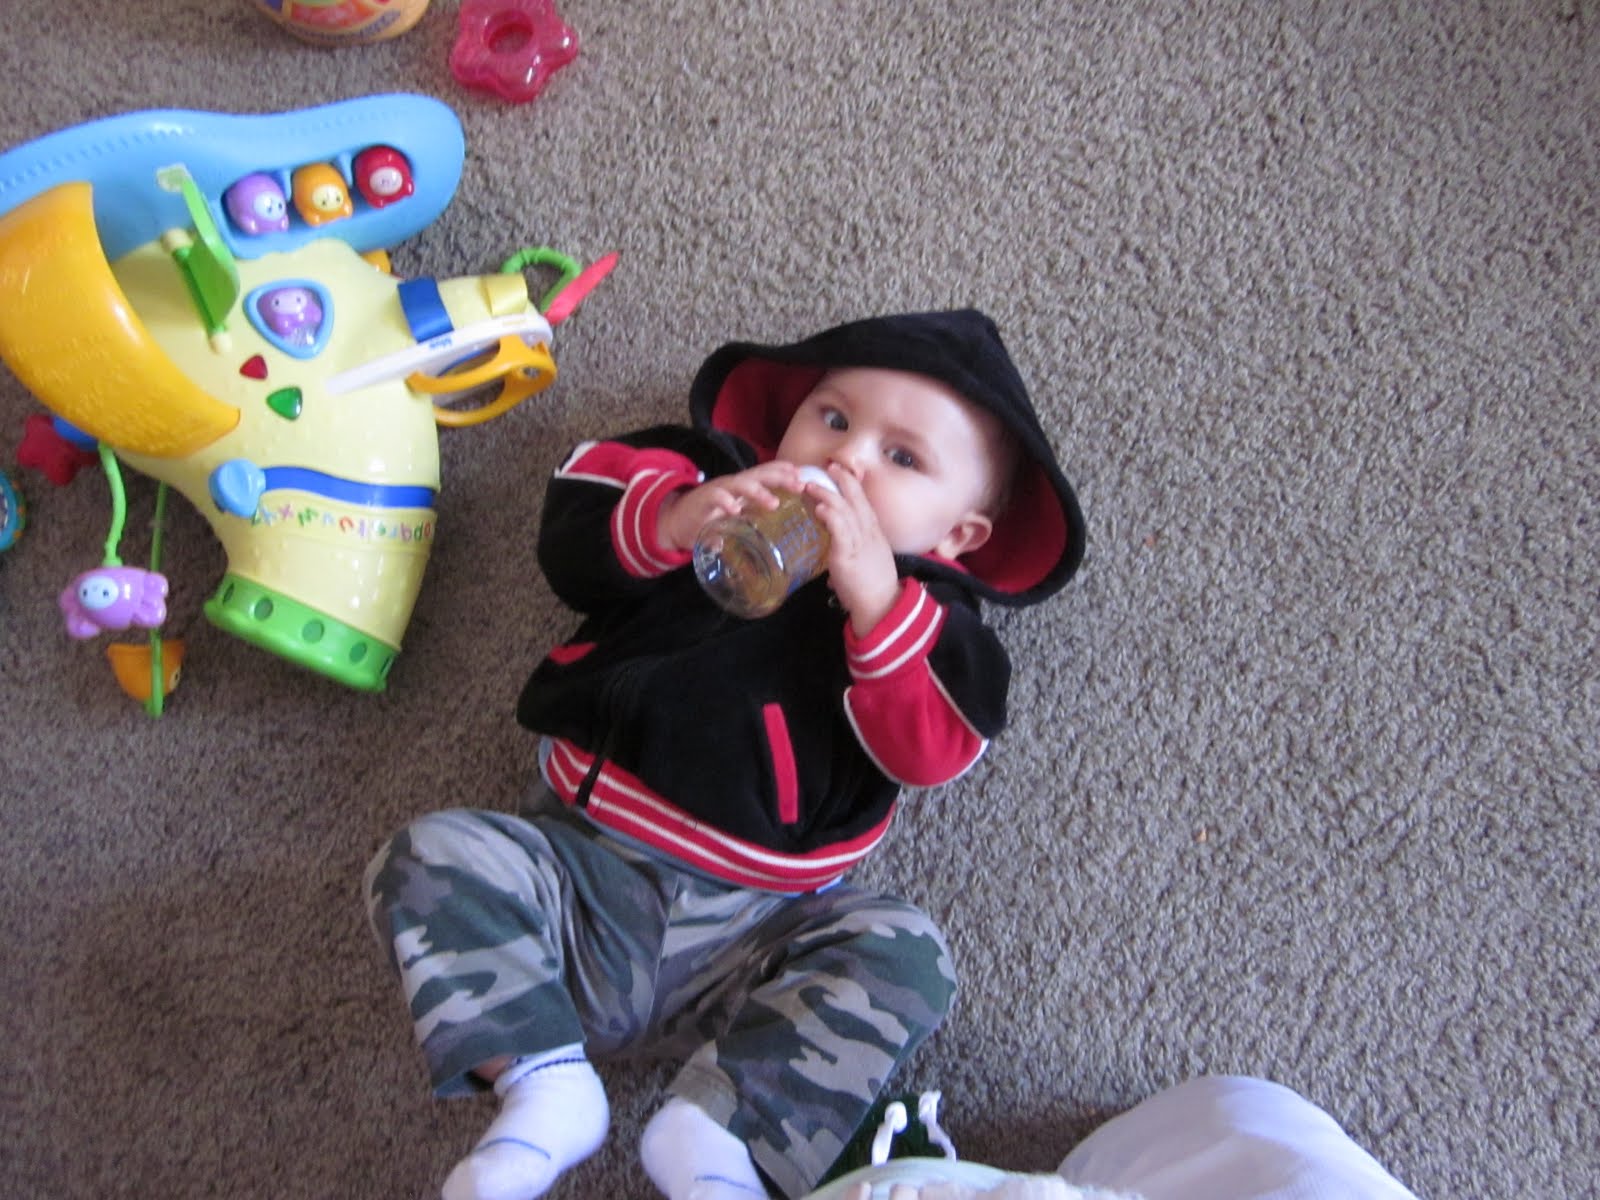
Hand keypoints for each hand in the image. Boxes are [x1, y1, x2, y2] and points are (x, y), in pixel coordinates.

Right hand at [656, 461, 803, 554]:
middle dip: (780, 477)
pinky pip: (715, 497)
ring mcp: (718, 491)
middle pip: (759, 475)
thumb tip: (781, 537)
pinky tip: (735, 510)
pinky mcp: (703, 501)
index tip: (805, 477)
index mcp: (743, 488)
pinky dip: (725, 502)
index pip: (767, 474)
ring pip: (740, 484)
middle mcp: (733, 485)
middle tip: (799, 485)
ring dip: (758, 491)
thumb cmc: (711, 519)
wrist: (676, 521)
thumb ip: (754, 523)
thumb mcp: (736, 520)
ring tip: (773, 502)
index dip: (785, 473)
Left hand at [807, 464, 901, 635]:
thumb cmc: (872, 588)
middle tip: (829, 466)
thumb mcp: (867, 563)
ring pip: (846, 511)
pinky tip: (819, 509)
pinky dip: (830, 516)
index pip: (864, 503)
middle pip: (857, 499)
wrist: (882, 606)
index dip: (852, 485)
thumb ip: (851, 556)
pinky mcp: (848, 556)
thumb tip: (833, 564)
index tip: (841, 472)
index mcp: (874, 534)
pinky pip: (840, 530)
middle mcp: (869, 533)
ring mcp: (860, 543)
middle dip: (843, 480)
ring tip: (811, 485)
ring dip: (828, 495)